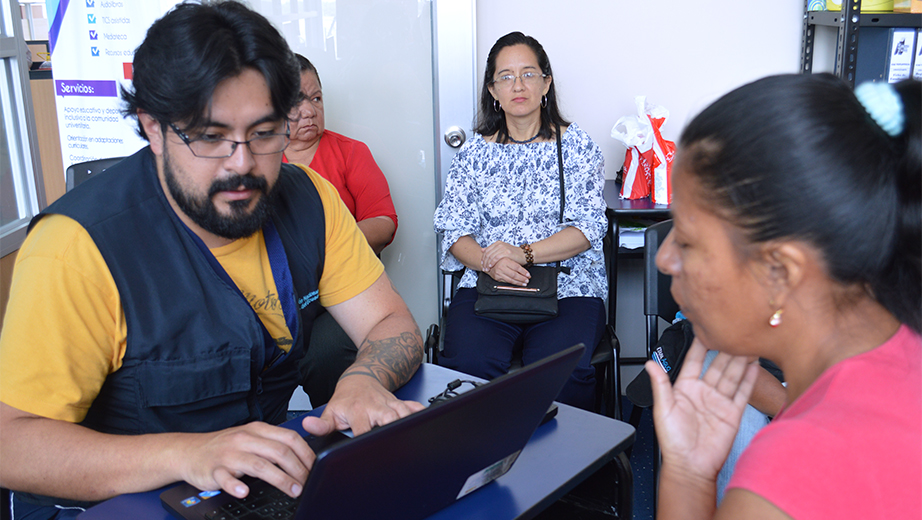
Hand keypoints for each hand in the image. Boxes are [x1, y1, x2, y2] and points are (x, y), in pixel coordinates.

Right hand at [178, 422, 314, 498]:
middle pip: (279, 452)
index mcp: (257, 430)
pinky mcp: (214, 469)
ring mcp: (229, 454)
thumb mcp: (251, 439)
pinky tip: (245, 491)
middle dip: (298, 469)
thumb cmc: (225, 447)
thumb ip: (273, 444)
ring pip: (259, 465)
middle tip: (307, 484)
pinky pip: (226, 478)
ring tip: (293, 490)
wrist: (189, 451)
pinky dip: (236, 485)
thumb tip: (302, 458)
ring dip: (280, 479)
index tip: (316, 468)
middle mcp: (245, 439)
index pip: (289, 438)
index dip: (306, 454)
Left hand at [302, 375, 424, 436]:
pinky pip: (414, 406)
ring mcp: (390, 404)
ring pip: (405, 413)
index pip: (364, 430)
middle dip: (395, 431)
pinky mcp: (400, 402)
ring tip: (413, 438)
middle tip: (396, 446)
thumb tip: (308, 426)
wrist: (360, 378)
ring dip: (409, 423)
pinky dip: (422, 413)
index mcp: (358, 411)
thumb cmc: (347, 398)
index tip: (368, 454)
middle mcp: (376, 407)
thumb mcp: (331, 410)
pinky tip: (426, 422)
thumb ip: (321, 424)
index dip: (367, 442)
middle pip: (390, 418)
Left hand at [481, 241, 524, 272]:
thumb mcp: (501, 251)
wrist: (523, 255)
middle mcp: (499, 244)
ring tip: (486, 269)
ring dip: (487, 263)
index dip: (483, 258)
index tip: (482, 264)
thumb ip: (492, 250)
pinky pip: (496, 258)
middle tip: (483, 268)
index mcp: (498, 243)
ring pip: (491, 256)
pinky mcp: (506, 252)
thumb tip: (482, 250)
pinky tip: (491, 266)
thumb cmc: (513, 255)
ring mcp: (503, 248)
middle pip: (488, 253)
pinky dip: (492, 263)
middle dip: (484, 262)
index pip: (486, 250)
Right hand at [484, 257, 530, 285]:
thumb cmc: (499, 260)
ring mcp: (498, 273)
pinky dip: (513, 283)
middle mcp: (501, 267)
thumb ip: (515, 263)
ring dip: (519, 282)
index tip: (528, 275)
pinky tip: (518, 283)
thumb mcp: (507, 258)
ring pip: (511, 279)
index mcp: (505, 260)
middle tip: (527, 280)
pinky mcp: (497, 278)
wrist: (488, 263)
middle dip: (522, 278)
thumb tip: (525, 272)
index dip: (523, 272)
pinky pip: (507, 282)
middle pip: (514, 274)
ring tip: (524, 283)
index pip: (517, 267)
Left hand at [648, 339, 758, 481]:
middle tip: (736, 333)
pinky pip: (742, 392)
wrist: (690, 466)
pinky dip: (750, 379)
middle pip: (718, 365)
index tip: (706, 328)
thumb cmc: (673, 442)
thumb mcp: (663, 410)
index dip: (700, 344)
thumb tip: (649, 364)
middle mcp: (703, 392)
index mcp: (685, 388)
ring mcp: (719, 401)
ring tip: (749, 344)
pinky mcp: (732, 413)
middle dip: (727, 349)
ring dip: (741, 360)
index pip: (695, 360)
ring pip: (732, 375)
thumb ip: (660, 385)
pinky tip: (755, 365)